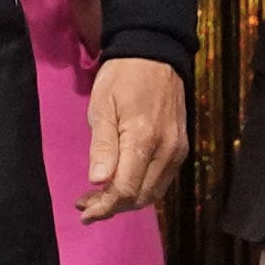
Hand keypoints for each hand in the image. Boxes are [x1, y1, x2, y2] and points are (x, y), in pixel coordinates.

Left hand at [82, 56, 189, 217]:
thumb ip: (102, 146)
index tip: (84, 212)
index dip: (104, 206)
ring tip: (99, 198)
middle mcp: (167, 150)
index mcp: (144, 139)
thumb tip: (98, 181)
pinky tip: (121, 183)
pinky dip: (141, 189)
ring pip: (153, 192)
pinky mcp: (181, 148)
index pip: (126, 189)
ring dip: (126, 201)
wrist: (155, 53)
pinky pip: (161, 180)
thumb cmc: (121, 77)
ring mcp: (177, 150)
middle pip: (140, 196)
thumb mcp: (101, 106)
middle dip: (112, 207)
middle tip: (86, 204)